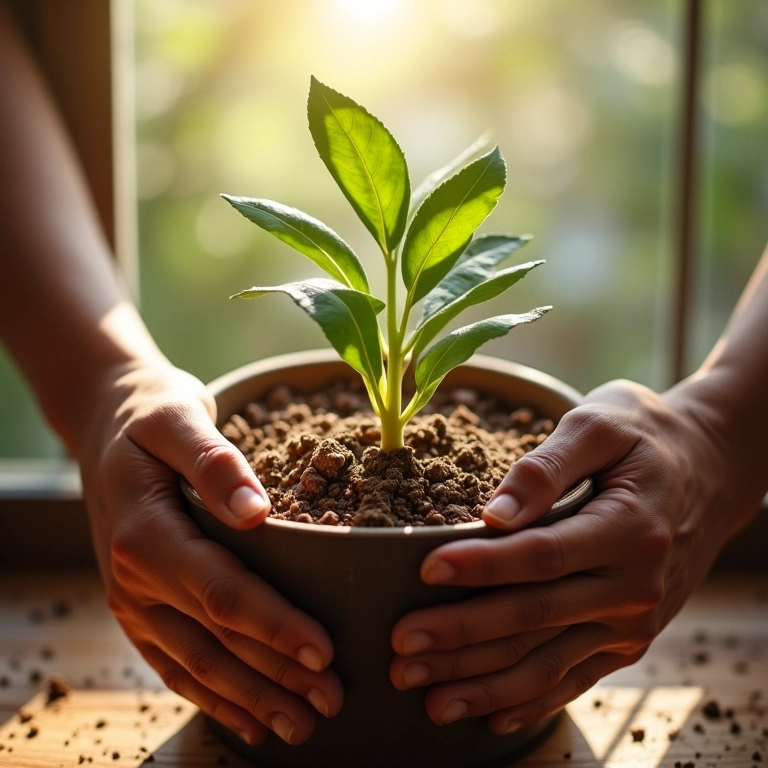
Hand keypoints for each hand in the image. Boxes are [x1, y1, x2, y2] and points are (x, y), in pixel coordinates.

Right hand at [76, 361, 342, 745]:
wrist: (105, 423)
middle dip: (276, 676)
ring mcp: (133, 600)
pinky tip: (250, 718)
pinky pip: (175, 664)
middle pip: (215, 640)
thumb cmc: (150, 417)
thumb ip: (214, 463)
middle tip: (333, 701)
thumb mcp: (177, 419)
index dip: (274, 625)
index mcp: (146, 535)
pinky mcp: (139, 607)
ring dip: (251, 699)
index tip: (323, 651)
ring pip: (197, 665)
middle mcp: (134, 579)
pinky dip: (214, 697)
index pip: (220, 593)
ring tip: (302, 724)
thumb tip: (255, 511)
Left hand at [390, 378, 748, 733]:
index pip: (542, 555)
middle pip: (535, 617)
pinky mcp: (628, 639)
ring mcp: (632, 622)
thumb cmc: (644, 437)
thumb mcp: (600, 425)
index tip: (426, 571)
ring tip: (425, 691)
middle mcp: (633, 586)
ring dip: (483, 682)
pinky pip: (575, 678)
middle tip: (402, 647)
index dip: (482, 566)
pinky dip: (530, 701)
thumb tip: (494, 513)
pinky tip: (487, 715)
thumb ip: (546, 467)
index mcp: (628, 528)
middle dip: (463, 635)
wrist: (710, 470)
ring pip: (547, 660)